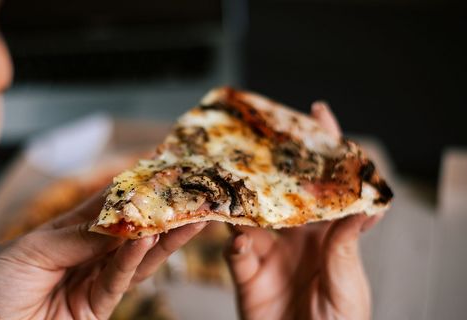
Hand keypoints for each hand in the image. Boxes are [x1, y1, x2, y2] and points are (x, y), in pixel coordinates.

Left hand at [0, 191, 205, 319]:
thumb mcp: (35, 249)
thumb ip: (80, 237)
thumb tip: (121, 219)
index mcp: (71, 233)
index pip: (108, 206)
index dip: (133, 188)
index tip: (159, 168)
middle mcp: (89, 254)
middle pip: (132, 231)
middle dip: (160, 213)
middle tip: (188, 193)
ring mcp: (95, 281)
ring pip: (138, 257)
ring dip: (163, 237)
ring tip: (188, 216)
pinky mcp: (97, 307)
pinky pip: (120, 281)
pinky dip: (135, 259)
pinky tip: (150, 239)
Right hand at [224, 102, 382, 319]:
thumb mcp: (349, 282)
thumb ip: (348, 245)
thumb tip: (369, 206)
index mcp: (325, 233)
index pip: (324, 185)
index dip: (324, 149)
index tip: (318, 113)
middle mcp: (294, 237)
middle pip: (279, 191)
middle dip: (269, 165)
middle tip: (258, 139)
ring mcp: (267, 252)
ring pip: (249, 216)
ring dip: (241, 202)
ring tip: (234, 186)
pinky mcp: (245, 273)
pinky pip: (234, 252)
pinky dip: (234, 245)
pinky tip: (239, 243)